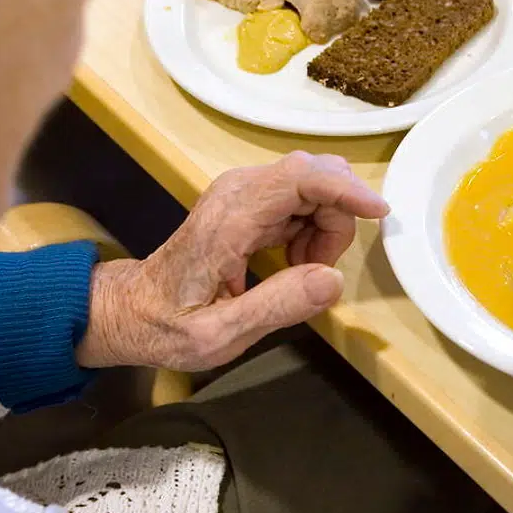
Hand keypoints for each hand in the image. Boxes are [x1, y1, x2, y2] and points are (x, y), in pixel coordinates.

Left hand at [76, 152, 388, 370]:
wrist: (132, 308)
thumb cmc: (168, 326)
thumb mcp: (219, 335)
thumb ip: (276, 307)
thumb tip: (332, 279)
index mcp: (229, 220)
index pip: (300, 179)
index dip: (346, 191)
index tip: (380, 213)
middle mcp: (237, 191)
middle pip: (315, 176)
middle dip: (337, 220)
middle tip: (316, 270)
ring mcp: (241, 191)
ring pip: (312, 185)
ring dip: (325, 227)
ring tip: (299, 272)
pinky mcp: (247, 199)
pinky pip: (300, 198)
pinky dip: (312, 228)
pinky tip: (292, 262)